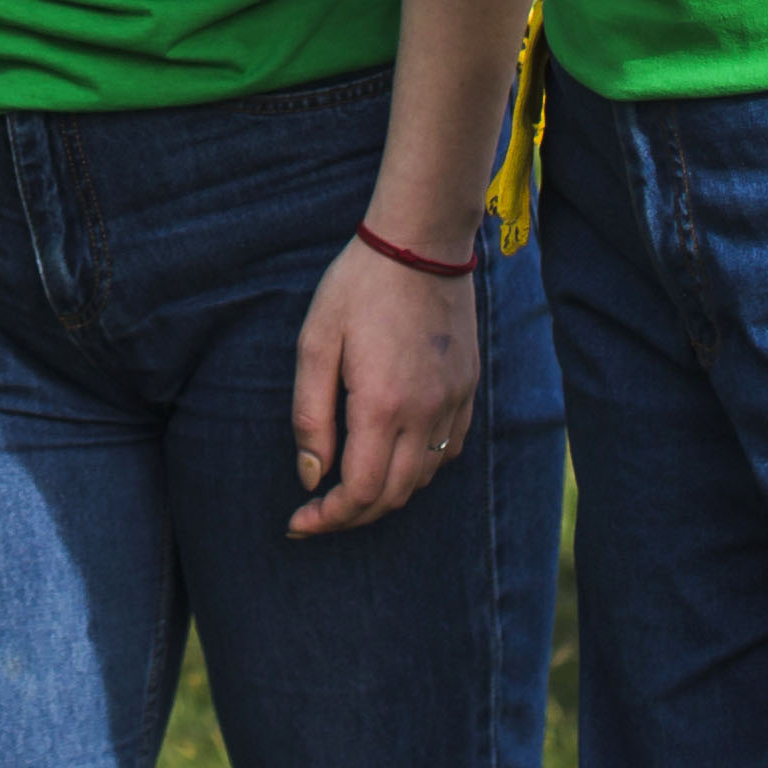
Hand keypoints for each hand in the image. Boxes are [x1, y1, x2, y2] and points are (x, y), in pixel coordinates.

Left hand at [286, 233, 482, 537]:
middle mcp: (425, 413)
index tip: (299, 523)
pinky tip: (392, 457)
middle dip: (352, 516)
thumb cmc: (357, 288)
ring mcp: (453, 403)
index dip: (328, 519)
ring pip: (422, 479)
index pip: (360, 492)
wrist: (420, 244)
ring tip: (348, 488)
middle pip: (392, 496)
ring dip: (384, 495)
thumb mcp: (314, 344)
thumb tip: (310, 476)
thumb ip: (310, 416)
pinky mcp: (468, 390)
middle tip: (318, 514)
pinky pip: (448, 451)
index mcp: (381, 405)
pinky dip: (418, 469)